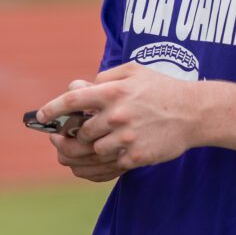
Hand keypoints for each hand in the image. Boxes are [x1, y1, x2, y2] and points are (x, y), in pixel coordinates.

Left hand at [37, 64, 208, 171]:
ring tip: (105, 140)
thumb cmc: (162, 88)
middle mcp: (117, 115)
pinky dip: (112, 158)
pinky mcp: (137, 156)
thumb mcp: (133, 72)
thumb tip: (79, 86)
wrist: (194, 113)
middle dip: (77, 133)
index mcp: (113, 91)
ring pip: (94, 150)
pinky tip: (120, 150)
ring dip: (95, 147)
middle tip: (80, 132)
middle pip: (81, 131)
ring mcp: (127, 138)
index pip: (72, 101)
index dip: (52, 109)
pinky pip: (112, 163)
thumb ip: (103, 78)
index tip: (41, 115)